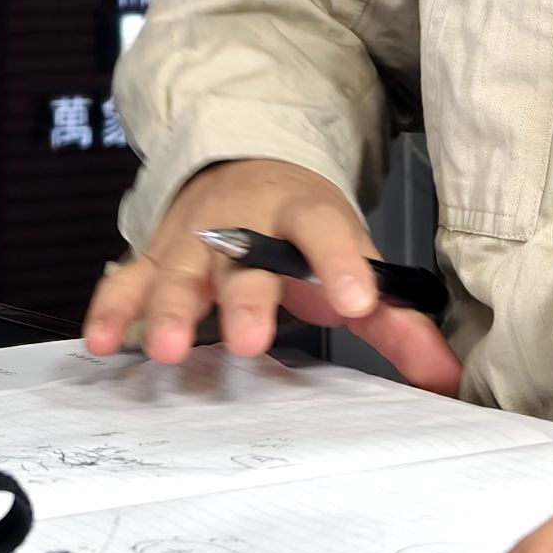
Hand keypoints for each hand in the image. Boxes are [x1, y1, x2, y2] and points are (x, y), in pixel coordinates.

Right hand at [82, 157, 463, 391]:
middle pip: (242, 259)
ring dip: (167, 310)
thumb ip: (398, 321)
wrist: (243, 172)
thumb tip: (450, 380)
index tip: (357, 302)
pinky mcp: (153, 258)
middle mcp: (242, 223)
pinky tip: (102, 343)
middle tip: (249, 340)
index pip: (325, 229)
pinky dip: (111, 309)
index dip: (341, 262)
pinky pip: (126, 281)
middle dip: (243, 300)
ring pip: (178, 271)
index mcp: (302, 213)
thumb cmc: (301, 232)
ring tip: (164, 351)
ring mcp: (191, 240)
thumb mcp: (354, 261)